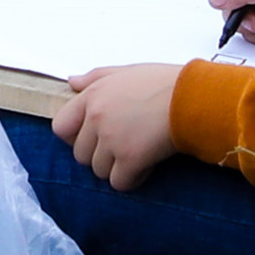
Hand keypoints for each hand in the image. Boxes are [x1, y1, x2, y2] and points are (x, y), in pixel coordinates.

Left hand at [54, 62, 181, 187]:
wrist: (193, 97)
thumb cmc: (165, 83)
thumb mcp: (126, 71)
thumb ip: (96, 78)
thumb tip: (72, 82)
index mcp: (93, 95)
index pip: (60, 127)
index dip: (74, 138)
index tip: (92, 139)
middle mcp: (97, 118)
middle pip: (81, 155)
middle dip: (99, 155)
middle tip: (122, 148)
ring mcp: (112, 139)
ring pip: (98, 171)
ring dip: (116, 168)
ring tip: (137, 154)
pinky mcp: (130, 158)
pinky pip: (119, 183)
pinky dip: (132, 180)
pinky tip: (146, 166)